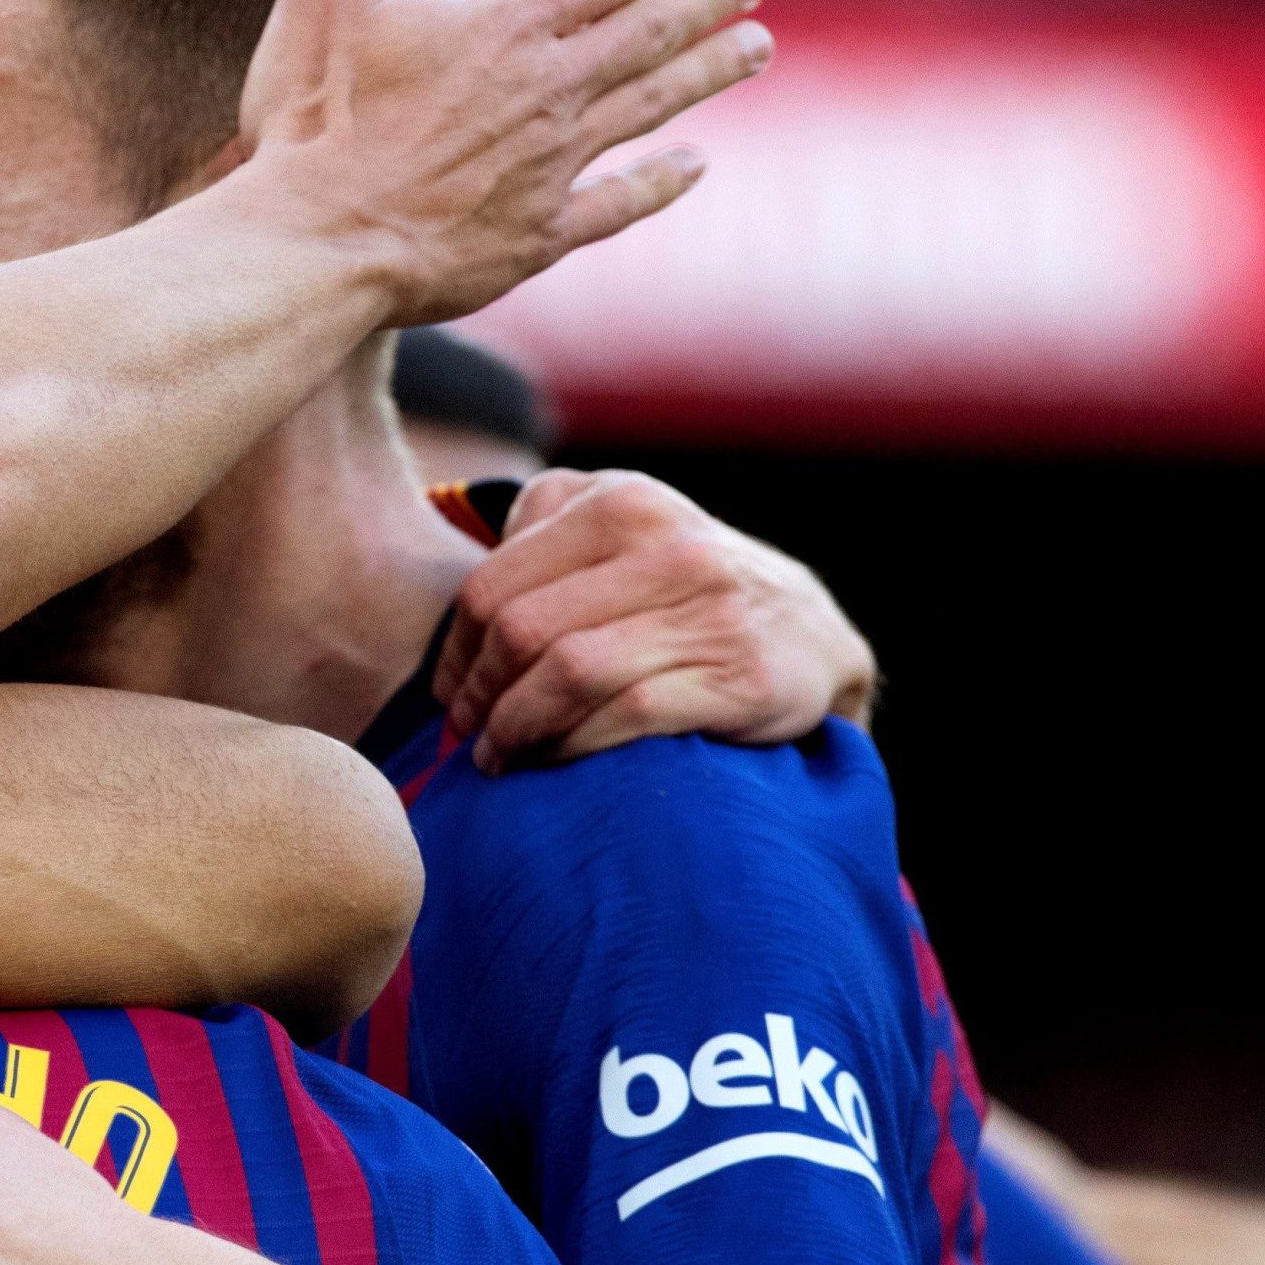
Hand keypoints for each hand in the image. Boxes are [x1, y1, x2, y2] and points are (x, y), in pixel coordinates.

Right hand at [228, 0, 769, 321]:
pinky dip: (659, 182)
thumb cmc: (313, 122)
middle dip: (707, 4)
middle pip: (647, 36)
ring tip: (757, 49)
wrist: (314, 252)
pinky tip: (693, 167)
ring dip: (705, 75)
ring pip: (648, 109)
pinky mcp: (537, 237)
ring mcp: (549, 168)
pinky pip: (616, 204)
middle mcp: (546, 93)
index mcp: (504, 28)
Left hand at [434, 468, 880, 768]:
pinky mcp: (738, 676)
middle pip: (520, 631)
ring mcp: (708, 609)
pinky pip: (624, 716)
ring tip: (498, 757)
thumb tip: (459, 617)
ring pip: (565, 674)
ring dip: (514, 729)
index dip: (456, 653)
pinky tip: (554, 761)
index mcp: (621, 504)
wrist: (812, 641)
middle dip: (478, 696)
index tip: (451, 694)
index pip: (492, 585)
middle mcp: (667, 545)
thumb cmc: (685, 596)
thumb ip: (545, 537)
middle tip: (468, 735)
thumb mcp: (624, 536)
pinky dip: (571, 747)